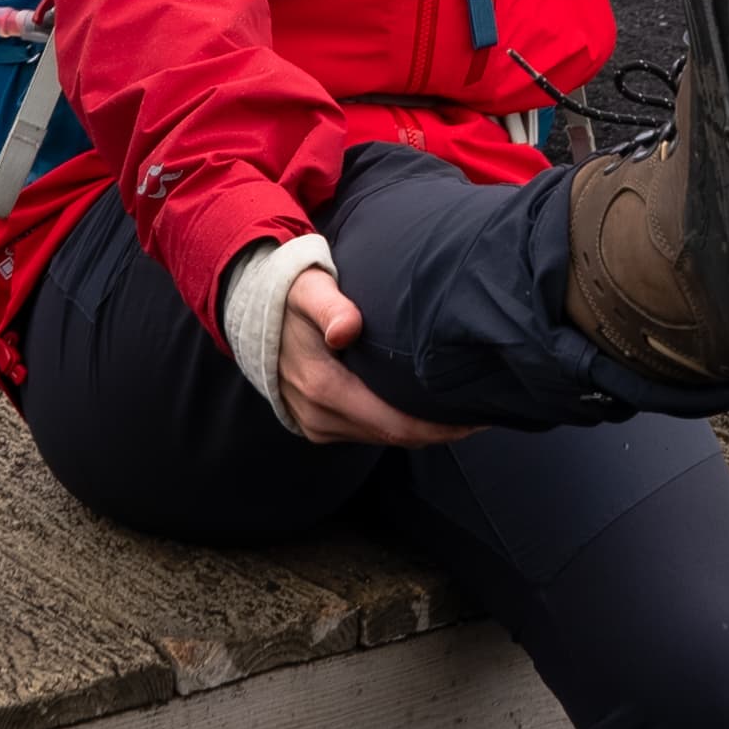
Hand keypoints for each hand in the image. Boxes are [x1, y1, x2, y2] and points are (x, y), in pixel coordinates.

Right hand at [273, 265, 478, 448]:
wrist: (249, 310)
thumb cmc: (292, 294)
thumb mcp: (310, 290)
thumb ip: (330, 307)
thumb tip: (346, 328)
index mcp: (323, 387)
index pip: (393, 424)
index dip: (436, 428)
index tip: (474, 420)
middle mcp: (318, 414)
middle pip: (392, 437)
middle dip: (436, 432)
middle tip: (479, 416)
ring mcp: (314, 424)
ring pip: (379, 438)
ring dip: (417, 431)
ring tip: (457, 415)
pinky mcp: (314, 424)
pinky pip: (363, 433)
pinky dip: (393, 427)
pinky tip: (419, 412)